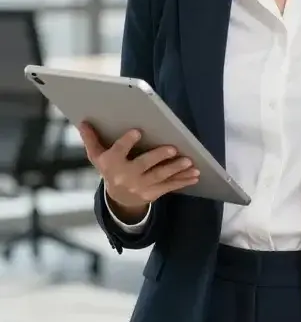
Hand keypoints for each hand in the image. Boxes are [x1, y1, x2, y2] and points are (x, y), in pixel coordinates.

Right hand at [78, 122, 199, 219]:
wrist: (118, 200)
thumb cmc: (109, 169)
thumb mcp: (97, 156)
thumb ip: (91, 139)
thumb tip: (83, 121)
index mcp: (112, 164)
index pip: (118, 151)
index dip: (127, 142)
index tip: (137, 131)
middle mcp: (126, 176)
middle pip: (143, 165)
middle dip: (158, 157)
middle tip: (172, 148)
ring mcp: (141, 187)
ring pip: (160, 176)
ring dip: (176, 169)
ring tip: (189, 161)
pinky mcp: (154, 193)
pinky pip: (170, 186)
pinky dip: (184, 181)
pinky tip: (195, 174)